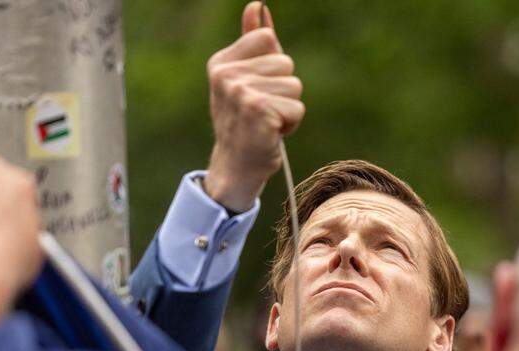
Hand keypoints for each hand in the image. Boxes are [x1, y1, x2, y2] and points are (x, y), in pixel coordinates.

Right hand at [203, 1, 304, 210]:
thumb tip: (258, 6)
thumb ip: (251, 42)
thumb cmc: (245, 123)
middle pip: (286, 63)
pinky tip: (272, 134)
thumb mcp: (245, 79)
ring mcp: (240, 91)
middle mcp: (226, 74)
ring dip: (288, 108)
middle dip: (284, 90)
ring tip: (267, 123)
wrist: (237, 166)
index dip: (274, 67)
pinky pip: (297, 107)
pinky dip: (291, 124)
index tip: (257, 90)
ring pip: (294, 86)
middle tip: (263, 112)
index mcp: (221, 62)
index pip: (268, 39)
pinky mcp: (258, 109)